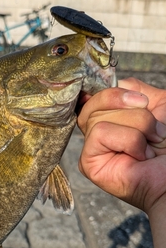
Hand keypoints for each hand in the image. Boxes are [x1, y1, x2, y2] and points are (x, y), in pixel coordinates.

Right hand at [77, 78, 165, 215]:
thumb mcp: (160, 103)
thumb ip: (136, 89)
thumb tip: (116, 83)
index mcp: (112, 117)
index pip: (99, 92)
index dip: (117, 92)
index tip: (142, 102)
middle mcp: (99, 132)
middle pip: (98, 101)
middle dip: (135, 113)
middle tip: (155, 131)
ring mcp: (92, 148)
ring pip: (100, 117)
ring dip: (137, 128)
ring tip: (150, 146)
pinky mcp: (89, 163)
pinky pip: (100, 133)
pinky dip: (128, 141)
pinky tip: (139, 156)